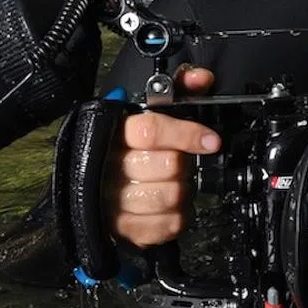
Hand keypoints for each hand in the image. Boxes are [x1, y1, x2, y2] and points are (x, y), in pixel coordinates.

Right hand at [108, 65, 219, 247]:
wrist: (96, 190)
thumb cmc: (130, 147)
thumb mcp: (150, 112)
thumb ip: (177, 90)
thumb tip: (201, 78)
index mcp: (115, 133)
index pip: (151, 131)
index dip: (187, 134)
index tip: (210, 141)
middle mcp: (109, 166)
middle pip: (168, 165)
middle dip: (185, 164)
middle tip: (182, 162)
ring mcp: (113, 201)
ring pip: (170, 196)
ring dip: (183, 190)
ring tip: (175, 184)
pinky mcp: (123, 229)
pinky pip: (168, 224)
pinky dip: (178, 216)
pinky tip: (170, 206)